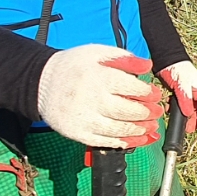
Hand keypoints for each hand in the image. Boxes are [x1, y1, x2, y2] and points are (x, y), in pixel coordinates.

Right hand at [37, 45, 165, 147]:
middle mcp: (93, 99)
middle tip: (156, 112)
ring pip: (120, 129)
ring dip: (140, 130)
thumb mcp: (97, 52)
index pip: (132, 88)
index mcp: (99, 76)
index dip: (149, 93)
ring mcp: (84, 119)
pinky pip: (106, 142)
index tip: (155, 94)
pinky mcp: (78, 133)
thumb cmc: (72, 66)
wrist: (40, 83)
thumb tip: (146, 65)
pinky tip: (135, 139)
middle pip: (129, 111)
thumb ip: (123, 58)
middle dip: (148, 113)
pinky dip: (124, 143)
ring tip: (150, 127)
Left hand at [157, 60, 196, 133]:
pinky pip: (179, 104)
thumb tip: (188, 115)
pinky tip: (170, 111)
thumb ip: (185, 100)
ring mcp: (186, 93)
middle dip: (194, 120)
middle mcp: (195, 93)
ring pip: (188, 108)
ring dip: (185, 116)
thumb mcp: (182, 86)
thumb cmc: (177, 69)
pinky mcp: (177, 92)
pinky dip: (176, 109)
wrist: (167, 59)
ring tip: (181, 125)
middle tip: (190, 130)